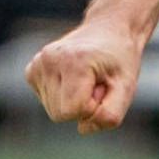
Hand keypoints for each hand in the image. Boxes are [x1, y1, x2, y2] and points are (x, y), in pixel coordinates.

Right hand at [27, 16, 145, 133]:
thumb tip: (82, 128)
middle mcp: (49, 60)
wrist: (110, 30)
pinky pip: (47, 101)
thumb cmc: (120, 61)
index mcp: (73, 62)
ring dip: (73, 101)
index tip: (103, 88)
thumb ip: (110, 115)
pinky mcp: (32, 70)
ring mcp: (37, 64)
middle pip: (59, 114)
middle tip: (96, 83)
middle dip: (82, 106)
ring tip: (86, 79)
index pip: (71, 112)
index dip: (92, 108)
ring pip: (52, 110)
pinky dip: (62, 96)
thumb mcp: (126, 88)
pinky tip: (73, 77)